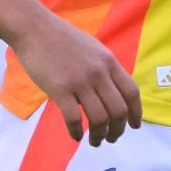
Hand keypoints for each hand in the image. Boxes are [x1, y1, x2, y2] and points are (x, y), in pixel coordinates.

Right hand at [11, 15, 142, 146]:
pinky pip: (74, 119)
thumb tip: (113, 92)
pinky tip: (76, 136)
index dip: (136, 112)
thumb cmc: (62, 39)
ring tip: (95, 141)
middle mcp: (99, 73)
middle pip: (118, 110)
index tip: (134, 126)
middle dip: (118, 130)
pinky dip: (77, 132)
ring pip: (99, 118)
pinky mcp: (60, 89)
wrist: (34, 29)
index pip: (131, 92)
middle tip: (112, 138)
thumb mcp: (93, 49)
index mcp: (109, 62)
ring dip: (99, 135)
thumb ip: (104, 68)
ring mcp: (80, 81)